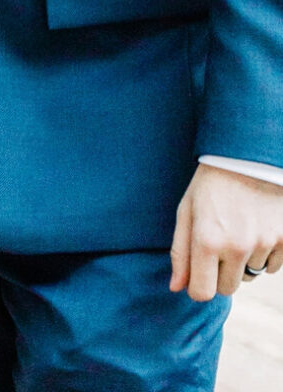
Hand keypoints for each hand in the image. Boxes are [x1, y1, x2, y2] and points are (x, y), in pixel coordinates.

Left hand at [170, 163, 282, 299]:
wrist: (249, 156)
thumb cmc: (212, 184)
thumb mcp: (187, 210)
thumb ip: (180, 252)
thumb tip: (175, 288)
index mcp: (207, 239)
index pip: (202, 292)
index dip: (199, 286)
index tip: (199, 273)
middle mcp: (237, 246)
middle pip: (227, 288)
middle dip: (221, 273)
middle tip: (219, 243)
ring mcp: (263, 244)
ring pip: (250, 276)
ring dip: (243, 262)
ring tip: (238, 229)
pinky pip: (272, 267)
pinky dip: (263, 254)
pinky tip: (256, 228)